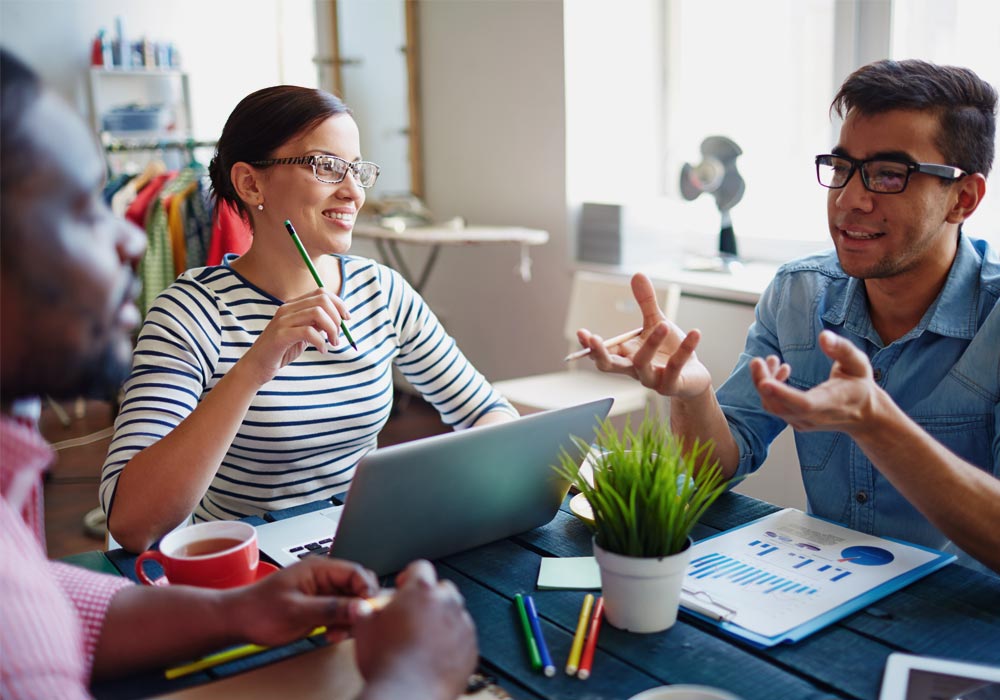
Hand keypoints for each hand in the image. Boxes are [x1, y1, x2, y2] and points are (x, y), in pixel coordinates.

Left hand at [224, 557, 378, 647]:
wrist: (238, 621)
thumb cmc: (259, 611)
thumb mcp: (297, 611)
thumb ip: (330, 609)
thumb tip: (361, 607)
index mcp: (319, 568)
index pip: (356, 573)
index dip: (367, 591)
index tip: (369, 611)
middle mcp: (324, 577)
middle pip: (358, 587)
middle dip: (359, 607)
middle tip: (353, 625)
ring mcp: (322, 592)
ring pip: (352, 602)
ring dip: (350, 619)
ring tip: (336, 633)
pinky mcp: (320, 606)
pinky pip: (341, 613)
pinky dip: (341, 625)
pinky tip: (330, 634)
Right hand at [239, 289, 351, 385]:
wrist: (257, 366)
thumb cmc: (282, 350)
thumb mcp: (304, 334)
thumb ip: (317, 324)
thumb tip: (339, 320)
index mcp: (293, 305)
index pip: (322, 293)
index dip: (339, 304)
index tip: (347, 319)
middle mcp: (287, 308)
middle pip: (322, 300)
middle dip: (336, 317)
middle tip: (338, 335)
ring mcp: (282, 321)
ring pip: (317, 313)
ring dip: (332, 329)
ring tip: (333, 343)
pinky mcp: (280, 335)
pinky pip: (308, 332)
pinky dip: (321, 342)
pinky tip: (322, 350)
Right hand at [353, 560, 476, 698]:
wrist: (405, 694)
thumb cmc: (385, 662)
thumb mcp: (364, 628)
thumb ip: (366, 610)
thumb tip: (363, 606)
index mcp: (421, 590)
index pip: (420, 567)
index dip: (409, 576)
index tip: (403, 587)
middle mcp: (446, 603)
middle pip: (442, 588)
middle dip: (429, 597)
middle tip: (413, 614)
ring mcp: (462, 625)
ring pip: (455, 612)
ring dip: (442, 618)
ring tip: (424, 636)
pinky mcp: (471, 648)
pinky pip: (463, 636)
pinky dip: (453, 641)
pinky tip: (436, 653)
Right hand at [577, 273, 712, 398]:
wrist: (693, 375)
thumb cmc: (669, 350)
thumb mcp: (656, 323)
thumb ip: (645, 302)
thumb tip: (637, 274)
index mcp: (626, 355)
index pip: (601, 353)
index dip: (590, 346)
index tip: (583, 332)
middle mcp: (634, 369)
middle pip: (609, 366)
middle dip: (600, 353)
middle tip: (595, 339)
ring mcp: (651, 380)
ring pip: (642, 364)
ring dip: (651, 344)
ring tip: (664, 325)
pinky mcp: (671, 385)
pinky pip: (675, 367)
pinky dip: (685, 349)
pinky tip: (695, 333)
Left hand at [751, 330, 878, 432]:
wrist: (864, 415)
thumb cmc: (860, 384)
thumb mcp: (859, 363)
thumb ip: (842, 349)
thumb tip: (824, 336)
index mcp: (832, 403)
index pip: (804, 404)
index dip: (783, 394)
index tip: (764, 382)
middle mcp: (815, 417)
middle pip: (779, 406)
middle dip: (763, 383)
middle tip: (757, 361)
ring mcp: (803, 422)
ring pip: (773, 406)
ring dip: (764, 382)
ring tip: (771, 359)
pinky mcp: (795, 421)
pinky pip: (775, 406)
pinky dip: (770, 388)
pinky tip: (780, 369)